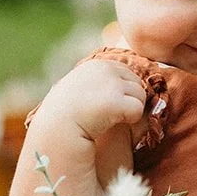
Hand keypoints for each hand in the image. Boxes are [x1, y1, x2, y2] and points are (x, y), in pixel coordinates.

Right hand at [33, 60, 147, 143]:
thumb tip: (112, 80)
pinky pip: (138, 109)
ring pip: (140, 95)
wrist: (56, 130)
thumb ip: (93, 82)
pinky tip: (116, 124)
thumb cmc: (64, 115)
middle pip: (136, 82)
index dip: (123, 91)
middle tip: (114, 116)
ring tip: (113, 120)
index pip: (125, 72)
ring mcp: (111, 83)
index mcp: (96, 65)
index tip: (110, 106)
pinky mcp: (115, 101)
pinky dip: (131, 119)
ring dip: (131, 109)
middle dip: (130, 99)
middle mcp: (105, 69)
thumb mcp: (76, 89)